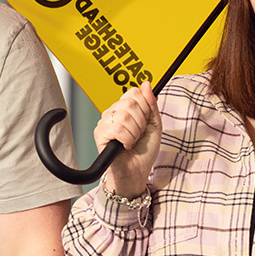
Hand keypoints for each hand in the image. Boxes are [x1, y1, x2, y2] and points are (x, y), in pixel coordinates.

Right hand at [95, 81, 160, 197]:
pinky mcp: (100, 134)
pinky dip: (127, 140)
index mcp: (124, 108)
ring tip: (132, 141)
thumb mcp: (154, 125)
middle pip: (130, 103)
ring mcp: (104, 122)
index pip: (134, 92)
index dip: (145, 108)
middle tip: (138, 134)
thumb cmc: (144, 152)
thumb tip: (146, 84)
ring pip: (124, 116)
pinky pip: (117, 129)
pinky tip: (125, 145)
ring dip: (134, 133)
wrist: (136, 172)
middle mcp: (112, 113)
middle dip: (141, 122)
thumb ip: (151, 105)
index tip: (145, 122)